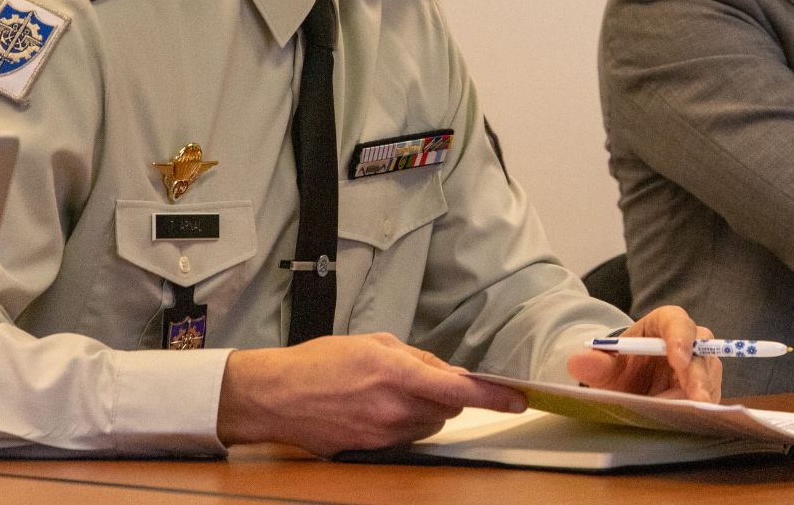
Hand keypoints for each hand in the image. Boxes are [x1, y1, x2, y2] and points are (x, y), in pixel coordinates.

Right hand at [216, 332, 525, 454]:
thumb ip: (416, 358)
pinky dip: (405, 423)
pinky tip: (377, 408)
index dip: (493, 396)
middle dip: (448, 394)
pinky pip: (407, 437)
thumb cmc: (320, 362)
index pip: (459, 389)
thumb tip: (447, 371)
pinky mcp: (373, 449)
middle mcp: (394, 408)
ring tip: (390, 391)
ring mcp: (384, 434)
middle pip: (449, 409)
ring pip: (430, 424)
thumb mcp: (373, 343)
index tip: (517, 398)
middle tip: (421, 378)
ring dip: (425, 409)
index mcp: (396, 374)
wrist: (276, 396)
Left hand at [567, 305, 720, 402]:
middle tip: (695, 398)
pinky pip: (710, 396)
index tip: (678, 358)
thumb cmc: (622, 367)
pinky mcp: (705, 387)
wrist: (630, 384)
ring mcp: (700, 365)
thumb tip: (575, 361)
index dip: (680, 338)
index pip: (677, 322)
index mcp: (664, 323)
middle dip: (698, 376)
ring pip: (710, 376)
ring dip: (703, 395)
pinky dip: (701, 408)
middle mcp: (689, 341)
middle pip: (702, 351)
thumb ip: (594, 363)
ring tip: (692, 414)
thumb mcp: (606, 366)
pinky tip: (690, 421)